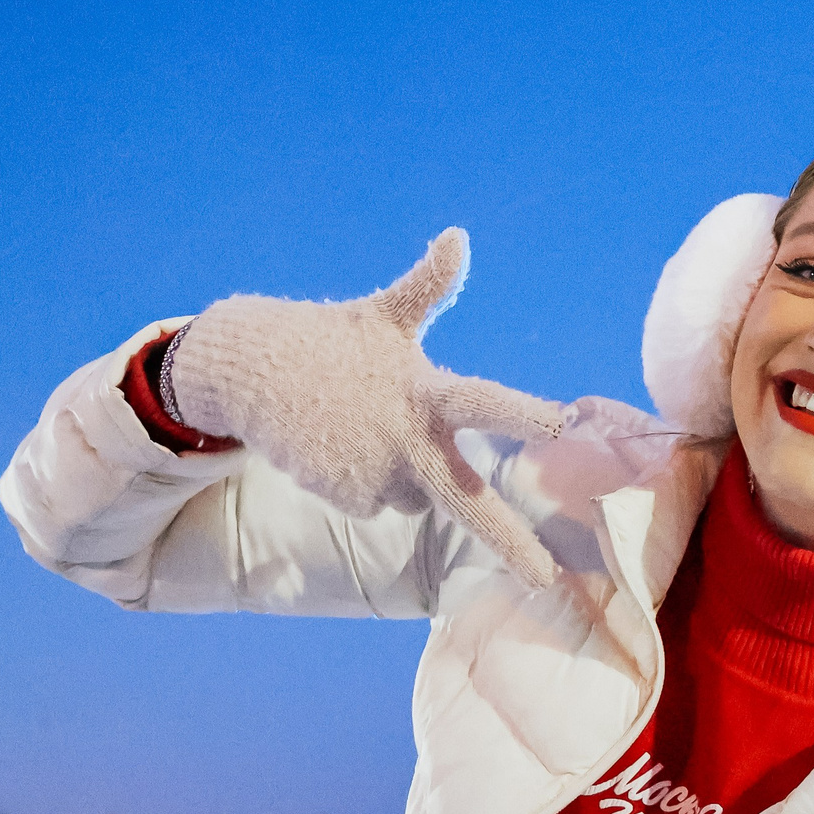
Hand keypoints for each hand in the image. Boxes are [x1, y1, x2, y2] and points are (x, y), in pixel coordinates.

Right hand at [167, 230, 564, 583]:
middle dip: (508, 541)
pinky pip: (380, 504)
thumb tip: (458, 235)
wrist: (251, 371)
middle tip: (544, 577)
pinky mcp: (347, 496)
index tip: (562, 420)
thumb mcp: (385, 314)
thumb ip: (427, 285)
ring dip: (400, 470)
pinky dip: (366, 482)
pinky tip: (339, 448)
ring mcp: (376, 474)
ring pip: (415, 495)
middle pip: (467, 501)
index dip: (523, 412)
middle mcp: (408, 440)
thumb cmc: (334, 342)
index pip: (484, 403)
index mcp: (427, 392)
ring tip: (362, 427)